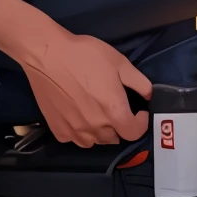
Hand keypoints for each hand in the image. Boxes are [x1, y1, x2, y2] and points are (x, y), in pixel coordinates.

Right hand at [19, 28, 152, 147]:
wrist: (48, 56)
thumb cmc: (85, 56)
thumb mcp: (120, 63)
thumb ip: (139, 82)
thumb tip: (149, 95)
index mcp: (114, 112)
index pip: (134, 133)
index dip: (140, 123)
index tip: (137, 111)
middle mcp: (95, 128)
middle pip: (114, 138)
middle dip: (119, 126)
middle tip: (114, 107)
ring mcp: (74, 131)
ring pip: (94, 141)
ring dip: (100, 132)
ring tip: (96, 113)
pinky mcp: (57, 130)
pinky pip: (74, 138)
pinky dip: (80, 131)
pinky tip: (77, 115)